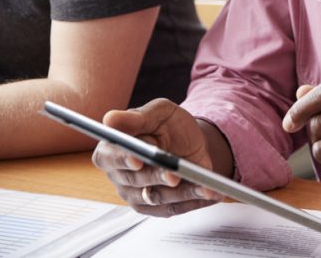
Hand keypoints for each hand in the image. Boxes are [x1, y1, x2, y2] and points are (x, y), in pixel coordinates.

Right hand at [92, 99, 223, 216]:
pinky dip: (193, 201)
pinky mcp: (156, 207)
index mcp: (111, 149)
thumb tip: (110, 119)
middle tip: (174, 175)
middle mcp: (120, 176)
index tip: (137, 159)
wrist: (189, 141)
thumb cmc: (168, 124)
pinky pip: (174, 207)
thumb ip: (137, 118)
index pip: (110, 157)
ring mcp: (136, 194)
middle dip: (156, 177)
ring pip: (157, 197)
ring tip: (203, 186)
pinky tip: (210, 193)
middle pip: (135, 180)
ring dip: (181, 193)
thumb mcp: (158, 112)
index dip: (123, 159)